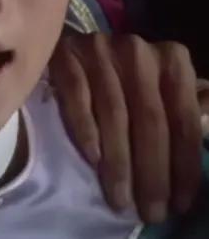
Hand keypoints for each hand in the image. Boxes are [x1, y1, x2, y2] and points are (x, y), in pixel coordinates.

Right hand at [50, 33, 205, 223]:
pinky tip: (91, 158)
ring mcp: (99, 50)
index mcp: (172, 59)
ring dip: (118, 162)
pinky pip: (77, 96)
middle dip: (152, 172)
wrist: (68, 44)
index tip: (179, 204)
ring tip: (119, 198)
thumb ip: (189, 107)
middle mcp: (138, 51)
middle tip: (148, 211)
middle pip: (150, 119)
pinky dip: (85, 129)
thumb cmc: (124, 76)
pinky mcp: (66, 55)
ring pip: (114, 113)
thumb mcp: (163, 85)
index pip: (183, 119)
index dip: (184, 165)